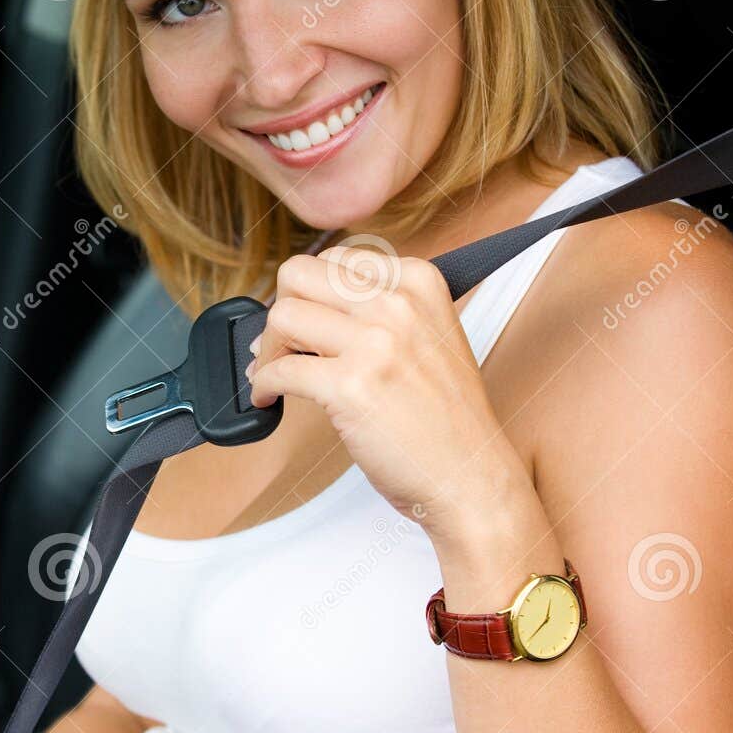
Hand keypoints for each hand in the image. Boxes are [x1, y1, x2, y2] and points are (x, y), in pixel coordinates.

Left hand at [245, 244, 531, 548]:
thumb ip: (378, 310)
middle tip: (283, 345)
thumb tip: (300, 305)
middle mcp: (398, 303)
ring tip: (274, 374)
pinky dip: (262, 386)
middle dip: (280, 309)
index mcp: (419, 281)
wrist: (470, 473)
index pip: (335, 259)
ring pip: (282, 316)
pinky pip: (279, 371)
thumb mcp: (429, 336)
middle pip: (299, 275)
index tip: (306, 322)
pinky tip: (268, 398)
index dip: (310, 292)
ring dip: (268, 348)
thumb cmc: (446, 417)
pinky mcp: (350, 387)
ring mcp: (375, 343)